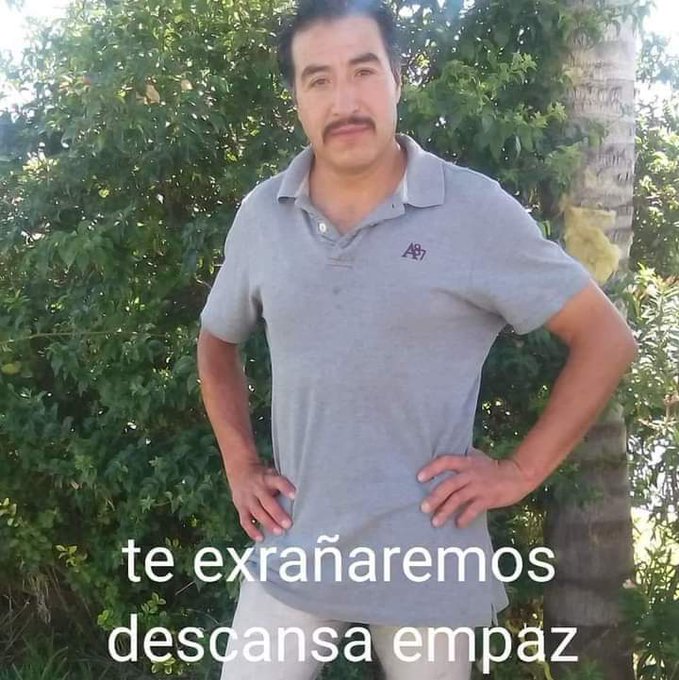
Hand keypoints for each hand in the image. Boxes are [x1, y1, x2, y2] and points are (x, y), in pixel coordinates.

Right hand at [227, 460, 295, 541]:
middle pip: (267, 502)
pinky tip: (261, 538)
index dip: (285, 488)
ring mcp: (247, 498)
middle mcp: (257, 488)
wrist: (240, 471)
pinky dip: (252, 531)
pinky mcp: (240, 507)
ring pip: (257, 512)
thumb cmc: (263, 477)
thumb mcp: (272, 474)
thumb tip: (299, 499)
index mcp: (267, 478)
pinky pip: (245, 521)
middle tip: (288, 524)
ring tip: (279, 532)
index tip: (294, 495)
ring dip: (268, 523)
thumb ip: (281, 485)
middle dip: (277, 514)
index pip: (277, 481)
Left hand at [416, 447, 532, 528]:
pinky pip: (473, 509)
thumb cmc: (494, 467)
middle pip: (449, 484)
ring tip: (435, 522)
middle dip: (435, 497)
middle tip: (423, 508)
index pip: (445, 461)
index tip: (419, 478)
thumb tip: (445, 462)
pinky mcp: (487, 498)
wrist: (518, 475)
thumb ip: (463, 461)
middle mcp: (470, 473)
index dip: (431, 468)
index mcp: (466, 462)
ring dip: (445, 511)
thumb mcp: (477, 458)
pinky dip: (464, 518)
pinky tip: (457, 525)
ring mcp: (479, 486)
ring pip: (458, 499)